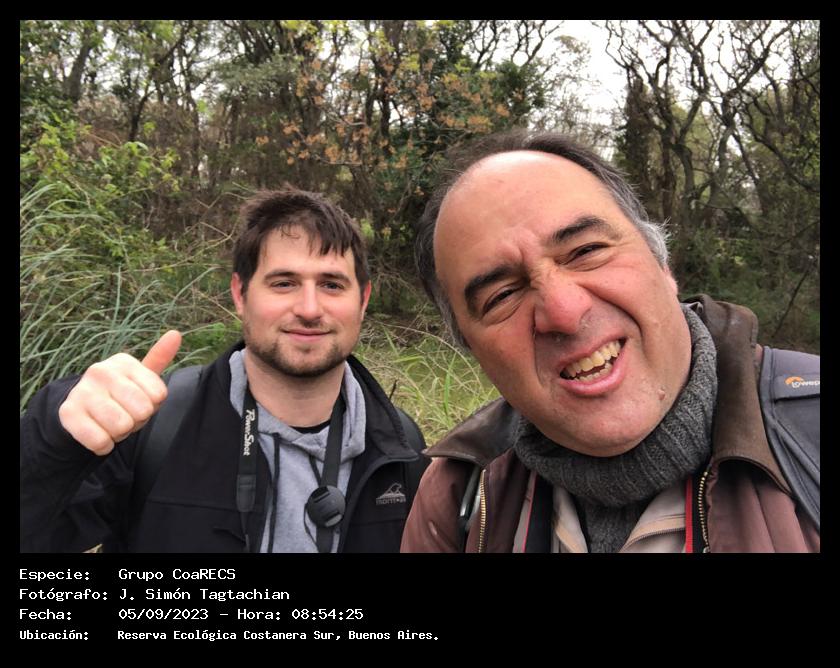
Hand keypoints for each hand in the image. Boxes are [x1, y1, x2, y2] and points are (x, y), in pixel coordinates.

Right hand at [58, 330, 181, 454]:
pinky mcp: (68, 413)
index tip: (138, 401)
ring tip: (110, 423)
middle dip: (137, 421)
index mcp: (124, 362)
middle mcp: (101, 371)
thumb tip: (175, 334)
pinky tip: (98, 434)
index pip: (159, 395)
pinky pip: (101, 441)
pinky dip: (104, 445)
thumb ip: (159, 358)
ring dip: (120, 434)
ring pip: (122, 426)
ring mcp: (82, 391)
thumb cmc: (120, 395)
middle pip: (142, 411)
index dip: (152, 406)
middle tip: (124, 414)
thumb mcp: (140, 378)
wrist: (79, 410)